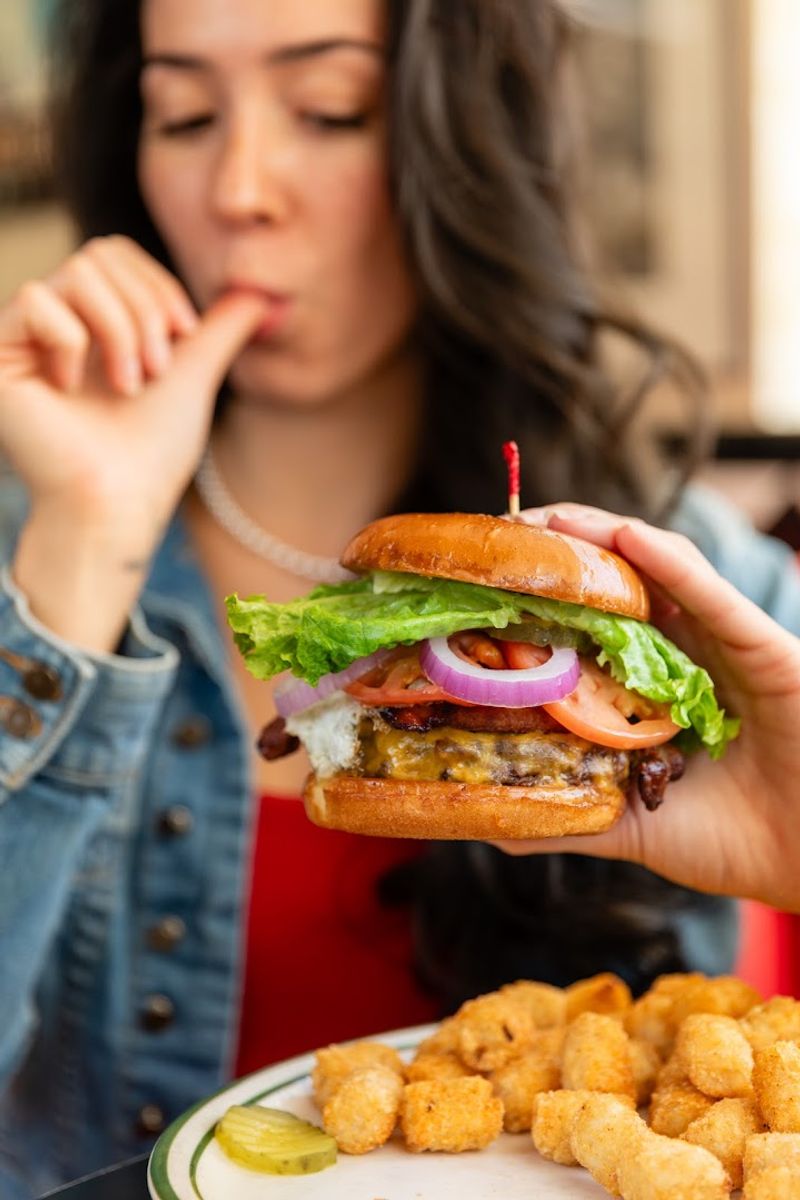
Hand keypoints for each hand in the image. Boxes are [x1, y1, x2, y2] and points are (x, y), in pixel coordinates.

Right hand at [0, 236, 269, 648]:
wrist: (120, 501)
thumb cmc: (153, 450)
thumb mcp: (195, 372)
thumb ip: (221, 327)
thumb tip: (261, 292)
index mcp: (92, 319)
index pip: (117, 253)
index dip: (158, 285)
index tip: (184, 336)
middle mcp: (52, 321)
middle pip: (98, 252)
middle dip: (144, 310)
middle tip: (155, 370)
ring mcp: (22, 335)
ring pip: (76, 272)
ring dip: (120, 329)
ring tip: (127, 385)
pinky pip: (37, 299)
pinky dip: (72, 343)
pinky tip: (70, 390)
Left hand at [495, 503, 799, 914]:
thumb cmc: (733, 841)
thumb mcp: (629, 826)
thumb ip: (567, 816)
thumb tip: (490, 824)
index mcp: (651, 685)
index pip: (588, 623)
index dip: (538, 597)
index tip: (481, 582)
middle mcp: (684, 654)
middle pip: (615, 585)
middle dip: (559, 554)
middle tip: (501, 536)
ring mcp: (724, 646)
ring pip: (659, 572)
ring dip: (602, 537)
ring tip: (548, 519)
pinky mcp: (765, 651)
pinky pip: (714, 599)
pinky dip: (670, 563)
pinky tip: (626, 535)